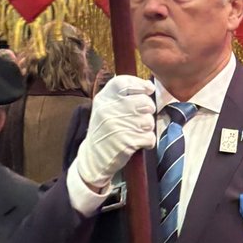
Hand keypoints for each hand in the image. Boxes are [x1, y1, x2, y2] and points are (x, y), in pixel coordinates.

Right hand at [74, 75, 156, 190]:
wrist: (93, 159)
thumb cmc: (104, 131)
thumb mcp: (105, 108)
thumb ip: (123, 96)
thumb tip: (149, 86)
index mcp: (103, 99)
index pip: (123, 82)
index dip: (140, 84)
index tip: (148, 89)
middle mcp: (108, 111)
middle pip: (143, 101)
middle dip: (149, 109)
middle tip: (142, 115)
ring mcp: (117, 126)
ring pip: (149, 120)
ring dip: (147, 127)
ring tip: (136, 131)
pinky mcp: (126, 143)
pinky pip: (150, 137)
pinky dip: (148, 141)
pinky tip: (138, 143)